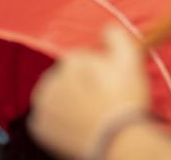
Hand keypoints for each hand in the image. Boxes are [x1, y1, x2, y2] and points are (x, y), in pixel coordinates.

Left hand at [30, 24, 154, 158]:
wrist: (118, 142)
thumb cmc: (125, 102)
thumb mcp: (130, 60)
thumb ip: (116, 36)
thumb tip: (105, 28)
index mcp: (71, 61)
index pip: (81, 59)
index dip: (97, 71)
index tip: (108, 85)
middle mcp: (51, 79)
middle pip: (65, 76)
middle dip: (79, 84)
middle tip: (99, 100)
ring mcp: (44, 104)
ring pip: (54, 95)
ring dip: (66, 100)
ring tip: (86, 113)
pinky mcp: (39, 126)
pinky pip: (46, 117)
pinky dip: (57, 120)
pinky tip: (74, 123)